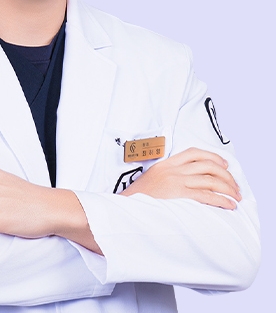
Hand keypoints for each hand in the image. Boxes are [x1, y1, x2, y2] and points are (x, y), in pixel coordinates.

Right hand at [121, 147, 241, 208]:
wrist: (124, 207)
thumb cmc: (138, 199)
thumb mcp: (152, 179)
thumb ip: (168, 176)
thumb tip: (188, 182)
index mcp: (166, 164)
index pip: (193, 152)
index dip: (212, 156)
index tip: (223, 164)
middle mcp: (172, 170)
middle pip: (207, 165)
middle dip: (226, 174)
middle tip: (234, 186)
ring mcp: (175, 182)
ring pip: (210, 179)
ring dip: (227, 188)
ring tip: (235, 197)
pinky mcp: (178, 195)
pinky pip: (206, 195)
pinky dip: (221, 200)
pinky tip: (228, 205)